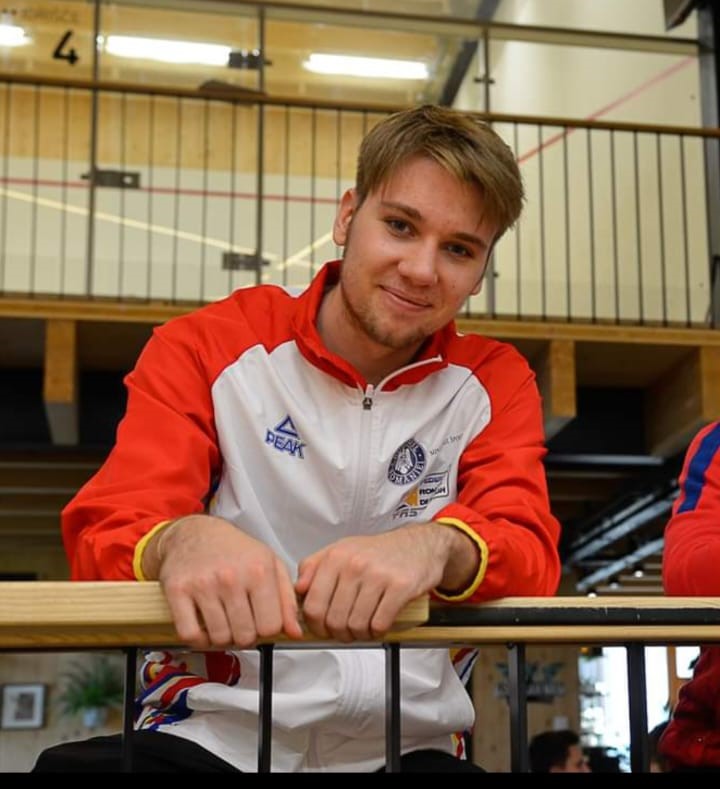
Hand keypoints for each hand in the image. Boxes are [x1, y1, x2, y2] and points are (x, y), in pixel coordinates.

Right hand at [147, 515, 302, 648]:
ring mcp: (203, 584)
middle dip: (245, 635)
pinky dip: (199, 639)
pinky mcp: (178, 591)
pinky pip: (190, 634)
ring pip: (219, 637)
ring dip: (223, 637)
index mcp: (259, 570)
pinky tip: (204, 627)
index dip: (267, 630)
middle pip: (245, 635)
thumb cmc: (235, 549)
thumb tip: (296, 632)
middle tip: (241, 622)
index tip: (260, 622)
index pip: (271, 626)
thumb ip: (287, 599)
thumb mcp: (270, 564)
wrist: (196, 533)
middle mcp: (231, 576)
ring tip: (224, 621)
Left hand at [295, 522, 477, 641]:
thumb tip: (297, 589)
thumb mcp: (342, 549)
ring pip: (355, 624)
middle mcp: (354, 564)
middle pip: (333, 619)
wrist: (420, 544)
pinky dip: (376, 632)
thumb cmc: (379, 551)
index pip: (313, 603)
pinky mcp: (400, 587)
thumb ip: (314, 566)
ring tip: (363, 629)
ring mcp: (377, 575)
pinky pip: (379, 623)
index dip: (315, 625)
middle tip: (345, 632)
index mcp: (336, 556)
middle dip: (338, 633)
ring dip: (358, 635)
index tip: (322, 629)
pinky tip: (378, 626)